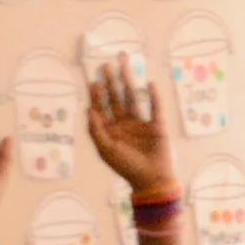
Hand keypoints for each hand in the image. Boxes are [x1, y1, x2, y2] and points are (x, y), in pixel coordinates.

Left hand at [85, 56, 178, 196]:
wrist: (153, 182)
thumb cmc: (127, 168)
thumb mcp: (106, 150)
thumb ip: (96, 130)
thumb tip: (88, 108)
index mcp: (110, 130)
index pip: (101, 107)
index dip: (96, 93)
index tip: (93, 80)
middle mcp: (124, 124)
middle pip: (115, 97)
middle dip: (110, 81)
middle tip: (105, 64)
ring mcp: (140, 123)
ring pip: (132, 97)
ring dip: (128, 80)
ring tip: (124, 62)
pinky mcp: (157, 126)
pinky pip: (155, 108)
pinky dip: (153, 96)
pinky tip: (150, 83)